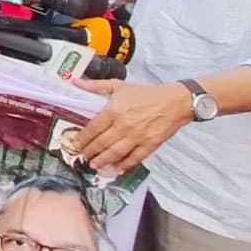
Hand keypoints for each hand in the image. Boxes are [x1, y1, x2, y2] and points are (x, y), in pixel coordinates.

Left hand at [72, 79, 191, 172]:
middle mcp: (124, 125)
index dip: (82, 139)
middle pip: (101, 143)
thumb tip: (76, 82)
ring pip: (115, 153)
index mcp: (114, 110)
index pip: (93, 128)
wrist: (174, 102)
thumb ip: (95, 85)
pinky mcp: (149, 145)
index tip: (75, 144)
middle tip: (82, 156)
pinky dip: (123, 165)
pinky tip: (116, 168)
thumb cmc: (147, 94)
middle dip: (89, 152)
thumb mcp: (119, 86)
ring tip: (94, 164)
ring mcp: (137, 137)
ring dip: (102, 161)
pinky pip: (133, 159)